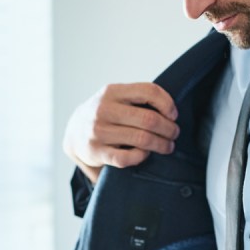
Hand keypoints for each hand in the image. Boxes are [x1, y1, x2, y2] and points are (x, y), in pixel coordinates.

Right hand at [63, 82, 179, 182]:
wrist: (74, 132)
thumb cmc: (105, 114)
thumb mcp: (116, 98)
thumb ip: (138, 98)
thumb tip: (171, 110)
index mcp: (112, 91)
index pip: (149, 91)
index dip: (167, 103)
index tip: (174, 115)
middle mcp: (103, 109)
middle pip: (149, 119)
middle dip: (169, 128)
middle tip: (174, 134)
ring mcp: (98, 131)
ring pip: (142, 139)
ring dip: (162, 144)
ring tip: (168, 146)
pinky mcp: (96, 152)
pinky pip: (129, 158)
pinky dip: (143, 156)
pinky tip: (146, 153)